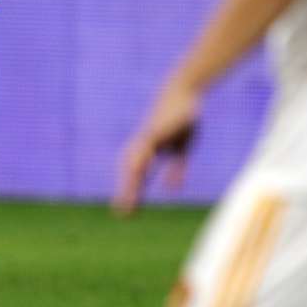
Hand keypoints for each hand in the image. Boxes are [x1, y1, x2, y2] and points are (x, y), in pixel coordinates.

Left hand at [113, 81, 199, 215]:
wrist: (183, 92)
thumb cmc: (180, 122)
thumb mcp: (182, 149)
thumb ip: (177, 168)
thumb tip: (172, 189)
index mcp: (150, 152)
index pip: (138, 178)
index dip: (131, 195)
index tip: (124, 214)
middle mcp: (145, 146)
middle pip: (133, 172)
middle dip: (128, 191)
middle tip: (123, 213)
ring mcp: (150, 136)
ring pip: (137, 158)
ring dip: (132, 177)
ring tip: (128, 196)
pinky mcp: (159, 126)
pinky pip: (150, 143)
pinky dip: (146, 156)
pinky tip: (143, 168)